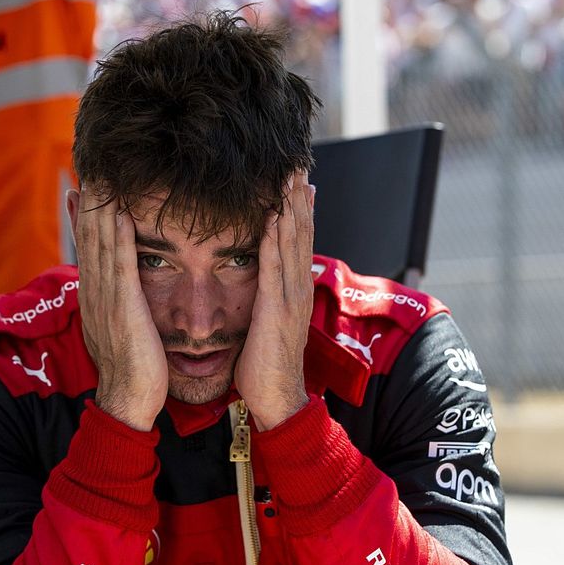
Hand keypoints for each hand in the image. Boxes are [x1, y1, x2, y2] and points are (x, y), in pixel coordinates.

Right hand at [74, 186, 167, 430]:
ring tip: (100, 179)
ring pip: (100, 248)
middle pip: (89, 241)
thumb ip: (121, 307)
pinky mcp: (124, 310)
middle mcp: (95, 296)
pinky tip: (120, 216)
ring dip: (100, 212)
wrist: (130, 402)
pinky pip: (120, 268)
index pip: (88, 251)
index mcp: (95, 299)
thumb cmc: (135, 370)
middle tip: (89, 169)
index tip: (83, 189)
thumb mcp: (122, 331)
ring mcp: (107, 302)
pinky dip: (119, 240)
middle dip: (89, 205)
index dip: (84, 219)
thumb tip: (123, 293)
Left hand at [234, 171, 314, 430]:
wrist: (277, 399)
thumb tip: (261, 283)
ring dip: (291, 210)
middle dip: (299, 199)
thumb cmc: (266, 365)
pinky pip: (275, 269)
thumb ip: (268, 299)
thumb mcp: (268, 323)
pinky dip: (274, 242)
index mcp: (295, 291)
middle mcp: (298, 289)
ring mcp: (291, 299)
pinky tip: (272, 219)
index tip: (297, 180)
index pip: (299, 241)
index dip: (299, 209)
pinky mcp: (277, 311)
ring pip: (292, 245)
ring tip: (290, 179)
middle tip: (297, 165)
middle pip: (301, 234)